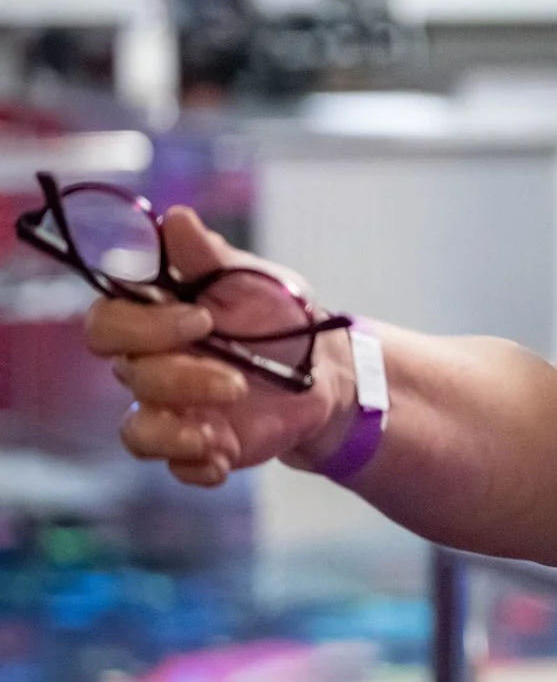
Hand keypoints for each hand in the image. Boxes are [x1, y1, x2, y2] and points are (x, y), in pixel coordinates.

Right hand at [84, 210, 352, 487]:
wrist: (326, 371)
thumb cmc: (279, 315)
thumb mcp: (252, 279)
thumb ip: (207, 257)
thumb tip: (176, 217)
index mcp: (153, 317)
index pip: (106, 321)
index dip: (144, 325)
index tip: (203, 318)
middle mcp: (149, 363)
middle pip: (127, 374)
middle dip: (180, 377)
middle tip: (236, 379)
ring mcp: (168, 407)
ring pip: (137, 429)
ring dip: (180, 429)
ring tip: (229, 420)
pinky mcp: (193, 443)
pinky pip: (171, 464)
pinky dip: (195, 464)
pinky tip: (225, 455)